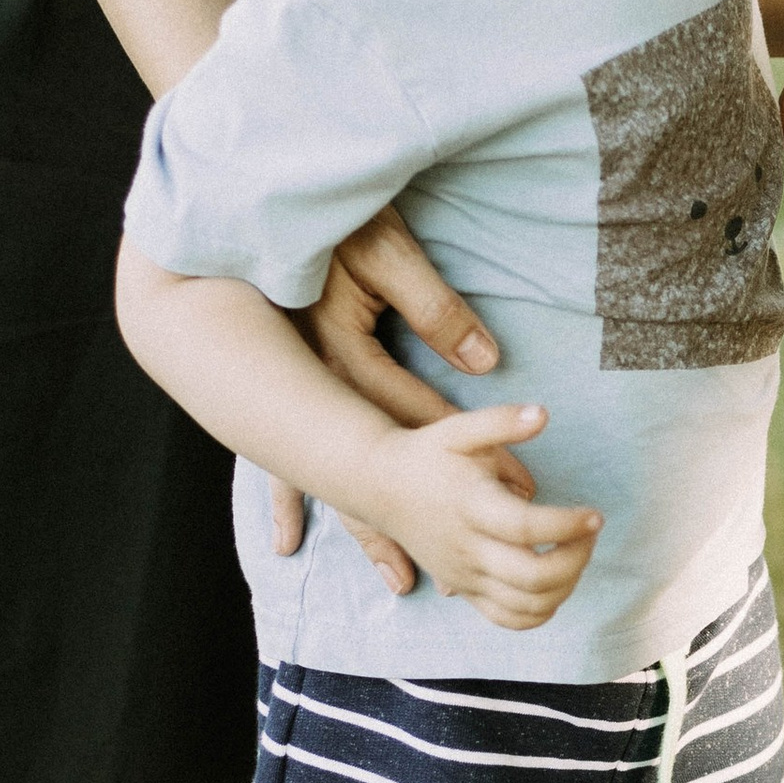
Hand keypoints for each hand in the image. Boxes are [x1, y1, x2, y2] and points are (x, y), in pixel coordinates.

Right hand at [270, 206, 509, 584]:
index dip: (471, 452)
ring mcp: (294, 385)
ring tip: (399, 580)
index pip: (417, 417)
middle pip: (372, 462)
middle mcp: (313, 381)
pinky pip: (292, 454)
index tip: (517, 486)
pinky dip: (297, 496)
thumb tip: (484, 361)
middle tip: (458, 563)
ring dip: (367, 525)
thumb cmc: (338, 220)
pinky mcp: (286, 381)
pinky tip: (287, 537)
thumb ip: (435, 308)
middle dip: (417, 515)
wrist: (266, 203)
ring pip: (330, 472)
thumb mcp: (389, 255)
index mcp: (342, 353)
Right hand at [355, 404, 601, 629]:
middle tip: (590, 534)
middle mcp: (467, 548)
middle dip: (576, 560)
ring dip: (565, 586)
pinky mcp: (464, 589)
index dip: (568, 526)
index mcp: (471, 506)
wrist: (380, 486)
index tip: (595, 515)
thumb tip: (543, 414)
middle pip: (532, 577)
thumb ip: (501, 421)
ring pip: (526, 605)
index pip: (526, 529)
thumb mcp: (459, 429)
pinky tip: (557, 583)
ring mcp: (465, 575)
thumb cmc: (427, 453)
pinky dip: (541, 612)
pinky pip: (508, 618)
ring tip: (576, 553)